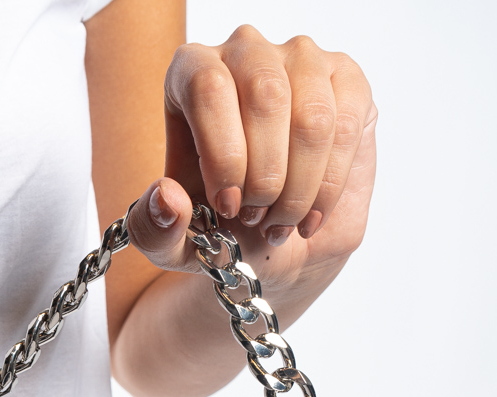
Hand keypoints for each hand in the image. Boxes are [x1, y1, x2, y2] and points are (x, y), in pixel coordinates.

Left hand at [128, 25, 375, 296]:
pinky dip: (328, 186)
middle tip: (257, 218)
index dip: (223, 154)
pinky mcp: (346, 80)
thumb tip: (166, 198)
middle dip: (264, 176)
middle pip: (264, 95)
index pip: (208, 88)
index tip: (228, 206)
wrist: (271, 237)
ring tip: (281, 223)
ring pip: (311, 116)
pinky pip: (345, 126)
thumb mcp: (174, 241)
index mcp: (191, 72)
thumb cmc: (217, 226)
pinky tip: (309, 216)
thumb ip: (154, 228)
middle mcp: (246, 52)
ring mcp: (301, 60)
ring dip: (298, 187)